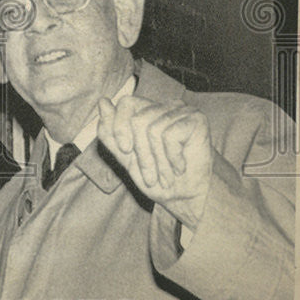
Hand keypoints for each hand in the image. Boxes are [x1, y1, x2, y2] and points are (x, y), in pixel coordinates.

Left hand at [97, 96, 212, 230]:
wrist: (186, 197)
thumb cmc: (156, 178)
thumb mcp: (125, 157)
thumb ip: (111, 132)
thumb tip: (102, 102)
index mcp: (145, 111)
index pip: (126, 103)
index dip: (120, 126)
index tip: (125, 150)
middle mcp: (163, 106)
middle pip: (138, 121)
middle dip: (141, 155)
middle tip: (151, 176)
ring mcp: (181, 111)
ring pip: (154, 130)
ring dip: (158, 162)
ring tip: (166, 176)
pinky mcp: (196, 119)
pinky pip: (171, 135)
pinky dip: (173, 158)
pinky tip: (180, 167)